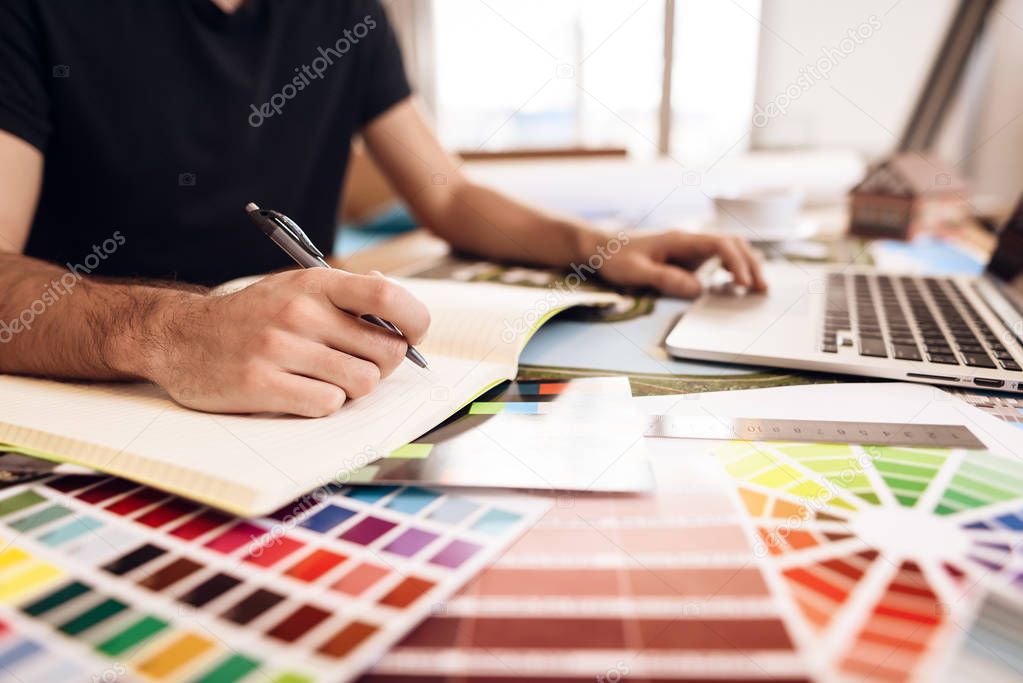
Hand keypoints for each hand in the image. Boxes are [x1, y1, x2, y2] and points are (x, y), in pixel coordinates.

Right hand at [140, 269, 429, 416]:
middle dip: (382, 364)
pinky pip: (328, 405)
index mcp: (315, 284)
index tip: (412, 335)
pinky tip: (302, 392)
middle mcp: (299, 312)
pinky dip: (324, 404)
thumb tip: (396, 299)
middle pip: (386, 351)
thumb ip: (347, 294)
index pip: (389, 295)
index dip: (415, 321)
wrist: (180, 337)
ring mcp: (279, 348)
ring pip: (362, 382)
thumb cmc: (252, 316)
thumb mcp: (296, 288)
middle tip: (358, 363)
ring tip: (326, 378)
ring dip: (352, 388)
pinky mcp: (261, 385)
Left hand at [595, 231, 766, 297]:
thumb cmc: (615, 257)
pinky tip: (738, 283)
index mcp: (680, 239)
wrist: (601, 247)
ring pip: (729, 248)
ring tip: (758, 287)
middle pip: (733, 243)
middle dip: (750, 263)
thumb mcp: (635, 271)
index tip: (743, 283)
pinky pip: (718, 257)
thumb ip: (665, 279)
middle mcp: (690, 240)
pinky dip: (734, 267)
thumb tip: (697, 290)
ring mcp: (690, 247)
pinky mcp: (687, 256)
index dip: (736, 262)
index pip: (720, 244)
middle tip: (761, 288)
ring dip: (746, 264)